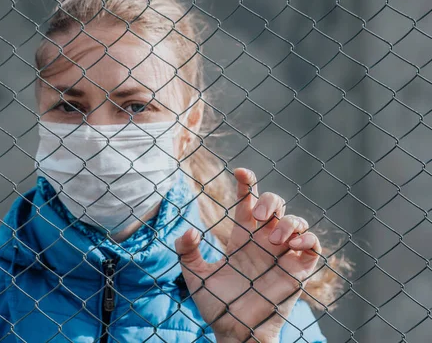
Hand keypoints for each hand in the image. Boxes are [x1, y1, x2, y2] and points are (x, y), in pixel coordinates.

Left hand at [176, 168, 320, 341]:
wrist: (234, 332)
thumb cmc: (216, 305)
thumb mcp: (195, 275)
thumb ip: (187, 251)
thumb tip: (189, 231)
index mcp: (241, 238)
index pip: (246, 203)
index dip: (246, 185)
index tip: (241, 172)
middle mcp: (263, 241)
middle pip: (275, 205)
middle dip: (269, 200)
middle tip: (257, 214)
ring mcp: (282, 254)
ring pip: (296, 222)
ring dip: (288, 222)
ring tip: (273, 239)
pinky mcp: (298, 270)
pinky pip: (313, 247)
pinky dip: (308, 239)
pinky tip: (293, 244)